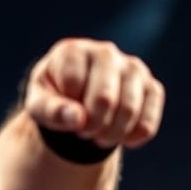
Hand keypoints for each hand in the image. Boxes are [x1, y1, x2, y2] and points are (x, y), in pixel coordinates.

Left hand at [23, 38, 163, 148]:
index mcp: (73, 51)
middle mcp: (106, 52)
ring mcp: (133, 68)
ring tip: (99, 136)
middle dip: (91, 126)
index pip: (72, 85)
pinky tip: (122, 138)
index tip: (64, 114)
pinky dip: (133, 138)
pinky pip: (148, 122)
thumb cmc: (54, 98)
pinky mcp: (151, 87)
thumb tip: (78, 119)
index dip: (67, 110)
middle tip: (83, 132)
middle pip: (104, 99)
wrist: (76, 98)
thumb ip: (52, 111)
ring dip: (111, 135)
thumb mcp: (39, 105)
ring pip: (129, 110)